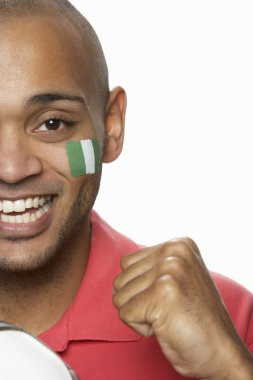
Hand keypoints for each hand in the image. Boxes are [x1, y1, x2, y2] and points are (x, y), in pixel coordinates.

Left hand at [113, 238, 252, 378]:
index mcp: (178, 244)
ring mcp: (169, 270)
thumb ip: (152, 267)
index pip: (127, 263)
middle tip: (169, 310)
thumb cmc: (194, 318)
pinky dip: (141, 327)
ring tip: (168, 316)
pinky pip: (125, 313)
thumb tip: (117, 277)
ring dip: (140, 314)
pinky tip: (166, 326)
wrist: (220, 351)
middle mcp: (174, 251)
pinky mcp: (162, 292)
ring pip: (119, 296)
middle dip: (138, 301)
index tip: (169, 297)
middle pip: (121, 279)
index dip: (141, 288)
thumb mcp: (178, 278)